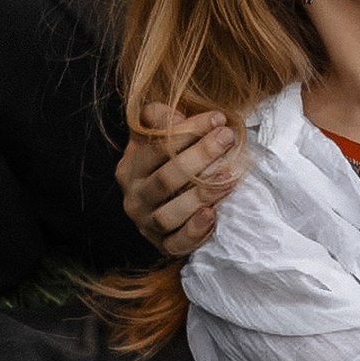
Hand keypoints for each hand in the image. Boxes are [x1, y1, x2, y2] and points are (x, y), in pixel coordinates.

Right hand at [117, 104, 238, 258]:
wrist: (160, 204)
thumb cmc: (163, 164)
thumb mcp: (154, 137)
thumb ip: (159, 119)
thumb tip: (176, 115)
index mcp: (130, 168)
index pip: (156, 147)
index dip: (188, 131)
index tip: (218, 119)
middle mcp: (134, 197)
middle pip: (165, 180)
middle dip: (200, 157)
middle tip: (227, 139)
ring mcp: (146, 224)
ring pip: (169, 215)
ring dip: (201, 195)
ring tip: (228, 177)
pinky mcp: (161, 245)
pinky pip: (176, 244)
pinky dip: (194, 231)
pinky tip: (212, 214)